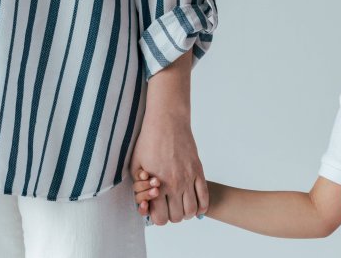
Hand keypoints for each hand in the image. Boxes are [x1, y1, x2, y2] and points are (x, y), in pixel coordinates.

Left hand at [129, 51, 208, 224]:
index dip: (156, 217)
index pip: (160, 217)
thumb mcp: (136, 166)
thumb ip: (139, 187)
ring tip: (180, 207)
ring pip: (191, 210)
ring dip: (185, 213)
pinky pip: (204, 196)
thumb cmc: (148, 142)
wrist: (167, 122)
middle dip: (171, 217)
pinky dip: (201, 206)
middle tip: (168, 209)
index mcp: (158, 185)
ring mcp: (189, 178)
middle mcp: (175, 184)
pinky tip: (196, 207)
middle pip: (176, 216)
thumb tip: (144, 203)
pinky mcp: (199, 170)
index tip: (155, 211)